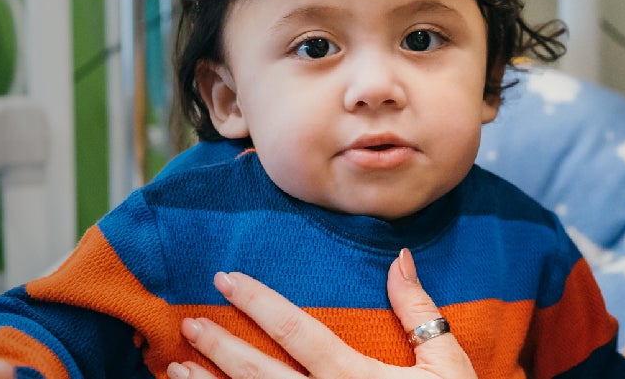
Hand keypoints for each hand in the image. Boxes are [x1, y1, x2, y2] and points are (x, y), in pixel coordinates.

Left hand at [168, 249, 477, 378]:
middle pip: (259, 373)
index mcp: (357, 377)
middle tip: (189, 323)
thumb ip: (418, 310)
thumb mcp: (448, 364)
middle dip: (220, 346)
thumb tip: (399, 257)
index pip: (296, 329)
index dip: (257, 301)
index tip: (226, 279)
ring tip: (177, 369)